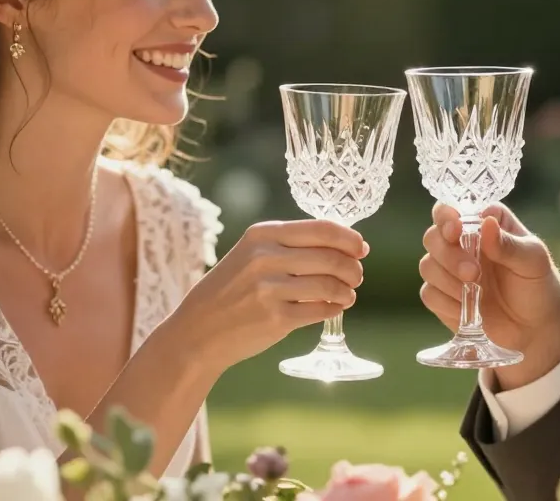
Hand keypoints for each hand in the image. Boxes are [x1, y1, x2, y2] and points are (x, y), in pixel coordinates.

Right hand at [174, 220, 366, 372]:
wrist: (198, 330)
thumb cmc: (232, 289)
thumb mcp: (252, 254)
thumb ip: (292, 245)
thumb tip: (349, 245)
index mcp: (263, 234)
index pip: (322, 229)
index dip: (350, 239)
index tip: (362, 248)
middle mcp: (266, 257)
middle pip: (331, 257)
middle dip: (353, 267)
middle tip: (357, 276)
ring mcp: (270, 289)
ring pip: (329, 284)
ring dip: (347, 291)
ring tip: (347, 295)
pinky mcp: (275, 318)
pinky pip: (320, 310)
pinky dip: (334, 308)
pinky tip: (335, 308)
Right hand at [419, 203, 559, 389]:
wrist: (535, 329)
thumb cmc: (538, 286)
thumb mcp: (533, 261)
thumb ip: (509, 244)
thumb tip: (486, 222)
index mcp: (483, 223)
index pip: (451, 209)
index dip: (445, 217)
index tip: (455, 230)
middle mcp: (462, 242)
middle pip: (433, 237)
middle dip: (448, 256)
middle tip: (473, 273)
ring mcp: (450, 270)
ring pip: (427, 265)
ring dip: (448, 280)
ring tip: (477, 293)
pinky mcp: (444, 296)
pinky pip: (429, 294)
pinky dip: (447, 302)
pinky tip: (468, 309)